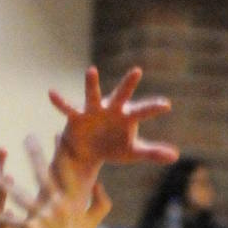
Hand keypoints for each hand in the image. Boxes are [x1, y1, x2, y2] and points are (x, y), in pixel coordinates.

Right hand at [46, 66, 179, 185]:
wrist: (88, 154)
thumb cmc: (114, 147)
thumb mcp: (133, 152)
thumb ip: (153, 152)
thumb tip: (175, 156)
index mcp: (127, 116)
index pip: (143, 111)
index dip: (153, 108)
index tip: (166, 105)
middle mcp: (111, 108)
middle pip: (122, 95)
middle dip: (128, 84)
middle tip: (138, 71)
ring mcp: (93, 110)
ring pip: (93, 95)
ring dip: (92, 84)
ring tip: (92, 70)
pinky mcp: (77, 116)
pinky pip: (68, 108)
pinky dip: (60, 101)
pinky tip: (51, 93)